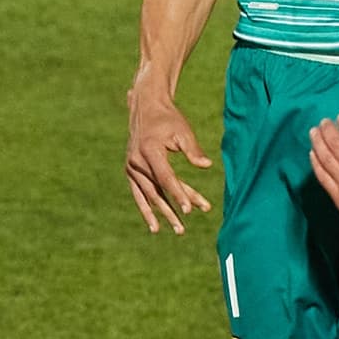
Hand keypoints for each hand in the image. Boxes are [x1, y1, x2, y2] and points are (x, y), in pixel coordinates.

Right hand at [125, 88, 212, 233]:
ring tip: (178, 230)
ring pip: (149, 195)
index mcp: (150, 151)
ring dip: (162, 214)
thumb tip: (207, 166)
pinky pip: (139, 194)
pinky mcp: (131, 171)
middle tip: (185, 227)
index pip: (166, 178)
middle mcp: (137, 161)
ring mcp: (131, 167)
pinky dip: (146, 210)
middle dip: (173, 209)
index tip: (190, 210)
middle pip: (158, 190)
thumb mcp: (183, 131)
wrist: (147, 109)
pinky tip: (155, 226)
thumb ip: (194, 150)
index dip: (178, 194)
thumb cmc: (169, 120)